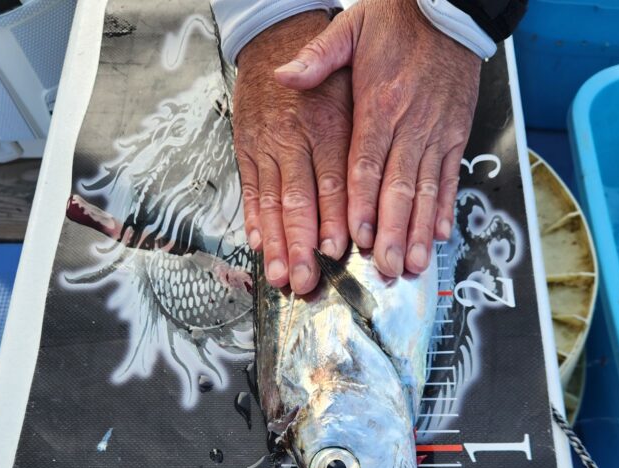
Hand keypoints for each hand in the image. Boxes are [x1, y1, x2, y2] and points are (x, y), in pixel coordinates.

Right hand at [233, 11, 351, 294]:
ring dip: (275, 242)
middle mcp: (293, 140)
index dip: (332, 218)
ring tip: (279, 274)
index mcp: (326, 127)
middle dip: (299, 245)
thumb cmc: (325, 73)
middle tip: (303, 278)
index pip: (331, 181)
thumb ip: (361, 131)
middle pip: (298, 201)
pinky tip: (258, 244)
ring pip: (271, 202)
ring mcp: (266, 147)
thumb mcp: (351, 86)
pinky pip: (251, 189)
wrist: (275, 38)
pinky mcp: (248, 150)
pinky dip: (254, 219)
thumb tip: (370, 181)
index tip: (333, 250)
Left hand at [275, 0, 481, 276]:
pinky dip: (445, 207)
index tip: (357, 236)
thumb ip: (317, 58)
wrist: (447, 6)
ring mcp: (436, 132)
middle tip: (389, 268)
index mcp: (378, 105)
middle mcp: (409, 125)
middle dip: (394, 232)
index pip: (367, 164)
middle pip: (399, 188)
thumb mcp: (350, 28)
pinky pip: (449, 177)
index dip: (363, 203)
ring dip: (421, 230)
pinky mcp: (455, 134)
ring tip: (416, 264)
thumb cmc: (395, 21)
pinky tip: (440, 234)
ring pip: (427, 190)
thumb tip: (284, 75)